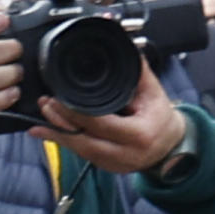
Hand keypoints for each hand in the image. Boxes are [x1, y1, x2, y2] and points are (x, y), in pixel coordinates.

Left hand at [40, 57, 190, 176]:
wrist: (172, 146)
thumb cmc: (161, 119)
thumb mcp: (154, 93)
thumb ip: (138, 71)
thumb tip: (126, 46)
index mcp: (138, 134)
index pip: (101, 124)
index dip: (77, 112)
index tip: (61, 98)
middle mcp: (125, 153)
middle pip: (85, 140)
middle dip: (61, 122)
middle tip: (46, 103)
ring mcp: (115, 164)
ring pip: (79, 150)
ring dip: (58, 133)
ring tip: (42, 116)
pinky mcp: (107, 167)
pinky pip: (81, 154)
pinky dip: (64, 141)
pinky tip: (47, 132)